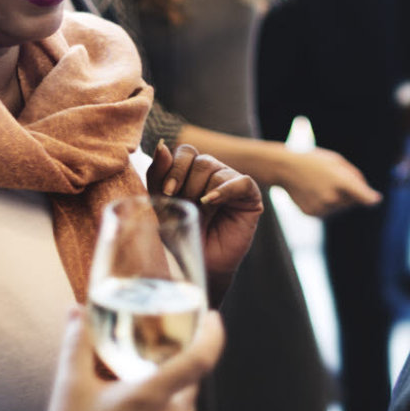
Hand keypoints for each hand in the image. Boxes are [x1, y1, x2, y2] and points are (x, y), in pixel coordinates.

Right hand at [12, 306, 222, 410]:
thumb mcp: (69, 387)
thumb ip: (76, 343)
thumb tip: (75, 309)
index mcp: (148, 396)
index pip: (200, 359)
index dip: (213, 334)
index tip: (212, 318)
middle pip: (190, 382)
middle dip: (178, 368)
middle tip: (159, 359)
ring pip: (191, 410)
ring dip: (179, 398)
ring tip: (154, 393)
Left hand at [149, 141, 262, 284]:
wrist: (200, 265)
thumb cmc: (181, 236)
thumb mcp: (163, 205)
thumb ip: (159, 175)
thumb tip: (161, 145)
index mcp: (192, 172)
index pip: (186, 152)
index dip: (175, 167)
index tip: (167, 192)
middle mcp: (213, 173)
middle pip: (200, 160)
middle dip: (187, 184)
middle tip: (183, 204)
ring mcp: (232, 183)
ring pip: (216, 170)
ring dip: (202, 192)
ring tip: (200, 214)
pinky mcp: (250, 197)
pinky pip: (241, 181)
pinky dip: (225, 190)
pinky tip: (211, 201)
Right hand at [280, 146, 381, 216]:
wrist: (285, 168)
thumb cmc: (314, 161)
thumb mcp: (336, 160)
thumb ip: (354, 176)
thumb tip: (366, 193)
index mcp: (340, 181)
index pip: (363, 196)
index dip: (371, 198)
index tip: (376, 199)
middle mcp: (332, 198)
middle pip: (352, 201)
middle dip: (349, 192)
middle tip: (332, 178)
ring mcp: (322, 208)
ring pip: (340, 208)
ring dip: (337, 198)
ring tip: (321, 184)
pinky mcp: (313, 214)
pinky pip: (328, 212)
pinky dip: (325, 204)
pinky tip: (314, 192)